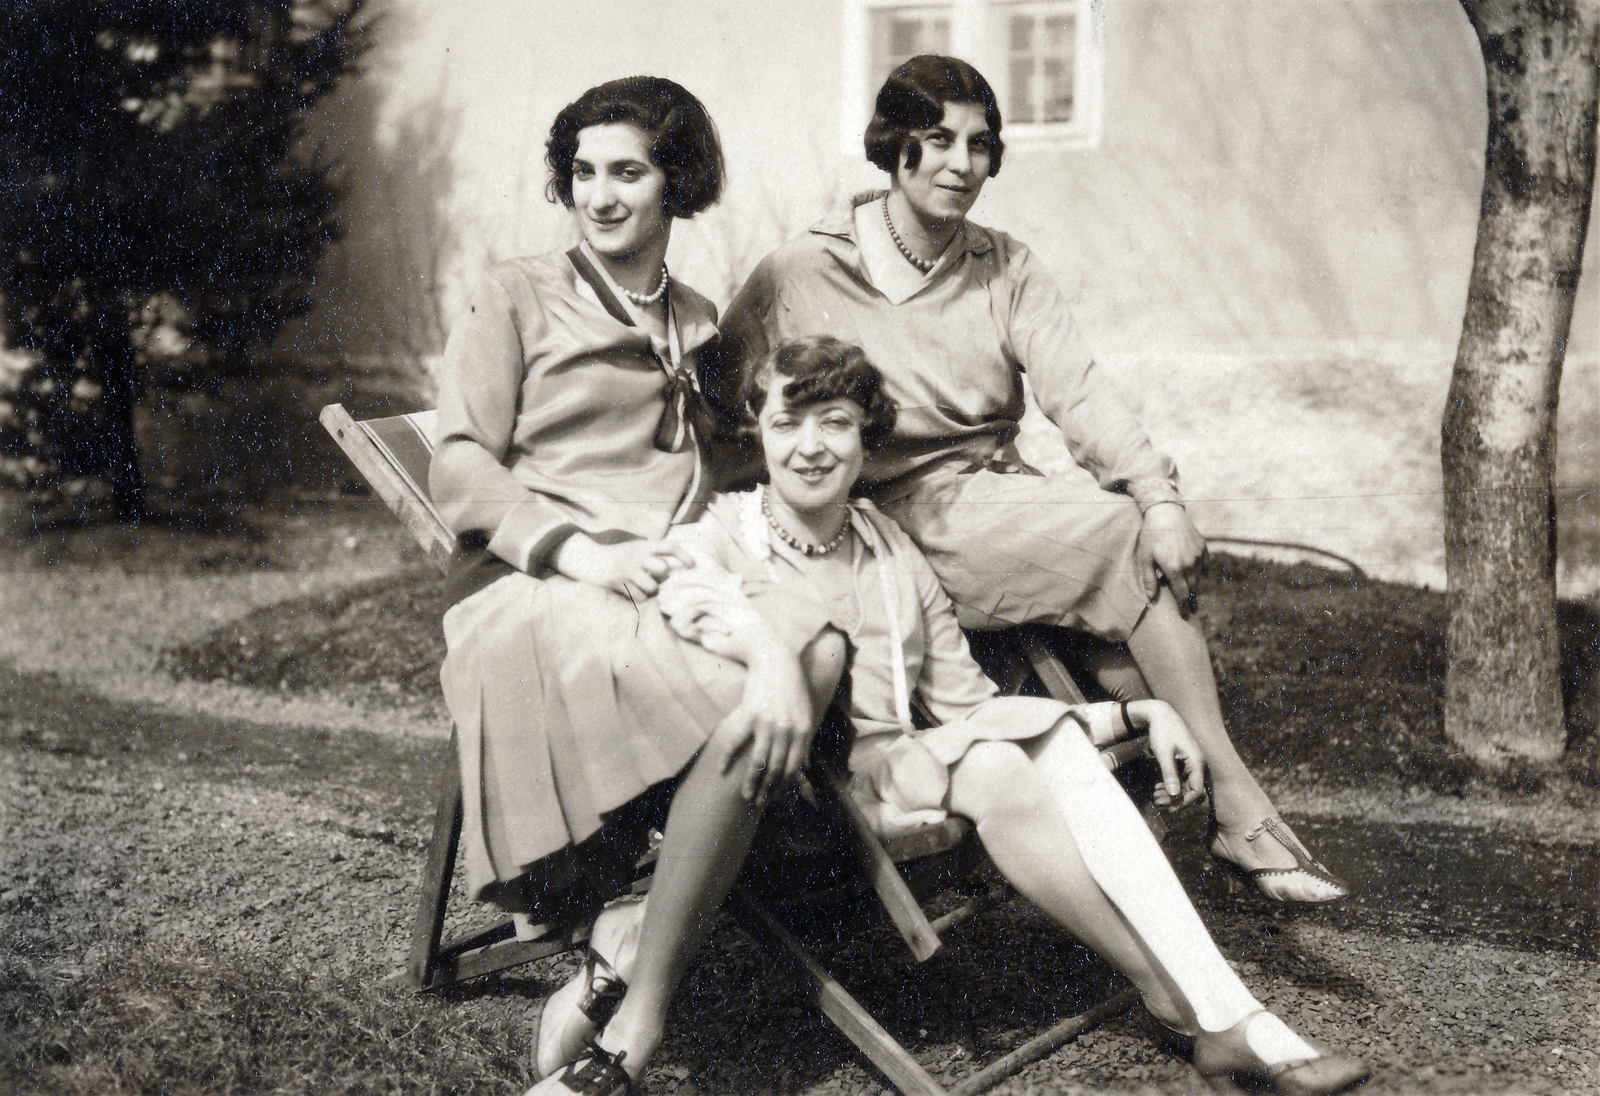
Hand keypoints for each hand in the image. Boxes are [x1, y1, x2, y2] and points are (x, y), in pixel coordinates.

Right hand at [550, 534, 694, 596]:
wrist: (589, 559)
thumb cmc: (618, 556)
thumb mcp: (635, 548)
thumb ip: (652, 555)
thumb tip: (672, 571)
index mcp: (643, 546)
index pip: (669, 546)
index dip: (683, 556)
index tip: (692, 566)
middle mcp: (636, 556)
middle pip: (662, 568)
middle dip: (663, 577)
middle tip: (656, 579)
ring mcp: (627, 569)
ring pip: (651, 586)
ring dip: (651, 590)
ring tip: (643, 587)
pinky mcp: (618, 582)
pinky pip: (638, 597)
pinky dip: (639, 598)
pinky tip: (633, 592)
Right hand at [707, 644, 815, 804]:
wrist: (776, 658)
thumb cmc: (791, 687)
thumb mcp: (805, 713)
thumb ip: (804, 740)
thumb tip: (806, 764)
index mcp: (802, 731)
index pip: (793, 767)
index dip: (784, 786)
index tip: (775, 799)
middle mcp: (787, 730)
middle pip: (776, 769)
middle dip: (767, 790)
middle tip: (758, 803)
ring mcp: (768, 723)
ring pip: (758, 761)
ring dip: (751, 782)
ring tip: (745, 795)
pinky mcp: (750, 714)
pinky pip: (736, 741)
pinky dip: (728, 758)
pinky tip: (722, 770)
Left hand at [1130, 699, 1205, 808]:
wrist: (1160, 714)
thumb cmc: (1162, 731)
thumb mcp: (1164, 753)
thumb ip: (1169, 774)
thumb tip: (1174, 795)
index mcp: (1196, 761)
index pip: (1196, 790)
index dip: (1184, 801)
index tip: (1169, 808)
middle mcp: (1197, 763)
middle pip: (1191, 790)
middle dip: (1175, 799)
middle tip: (1157, 802)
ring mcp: (1191, 763)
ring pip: (1185, 785)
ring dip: (1172, 793)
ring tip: (1155, 797)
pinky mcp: (1184, 761)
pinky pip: (1181, 779)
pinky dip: (1170, 785)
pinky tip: (1158, 788)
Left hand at [1135, 503, 1205, 609]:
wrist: (1166, 512)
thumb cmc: (1151, 536)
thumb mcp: (1145, 558)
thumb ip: (1149, 580)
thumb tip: (1151, 600)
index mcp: (1174, 569)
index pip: (1182, 594)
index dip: (1184, 607)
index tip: (1185, 615)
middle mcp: (1189, 564)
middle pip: (1193, 588)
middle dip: (1192, 601)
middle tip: (1192, 611)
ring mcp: (1198, 555)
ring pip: (1200, 577)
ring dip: (1196, 587)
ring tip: (1193, 595)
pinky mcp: (1203, 547)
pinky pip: (1205, 564)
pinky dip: (1201, 571)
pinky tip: (1198, 575)